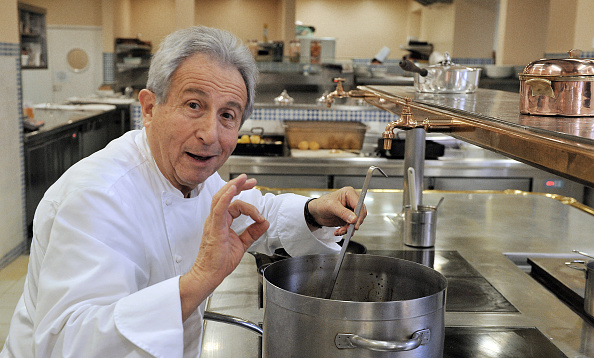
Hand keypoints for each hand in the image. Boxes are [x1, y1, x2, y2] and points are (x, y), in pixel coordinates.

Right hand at [179, 174, 268, 320]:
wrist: (209, 275)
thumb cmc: (219, 262)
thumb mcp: (242, 244)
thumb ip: (253, 232)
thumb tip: (264, 222)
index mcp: (222, 222)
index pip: (234, 204)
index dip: (248, 203)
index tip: (259, 210)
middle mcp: (216, 219)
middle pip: (226, 196)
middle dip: (239, 185)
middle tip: (251, 181)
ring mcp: (214, 223)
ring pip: (221, 198)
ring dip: (233, 187)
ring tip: (243, 180)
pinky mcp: (214, 228)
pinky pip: (219, 209)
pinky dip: (225, 198)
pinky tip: (232, 190)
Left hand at [306, 186, 366, 235]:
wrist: (315, 213)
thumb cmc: (321, 204)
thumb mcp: (331, 207)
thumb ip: (343, 212)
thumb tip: (354, 218)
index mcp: (349, 193)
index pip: (359, 204)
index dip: (359, 215)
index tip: (355, 224)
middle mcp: (352, 201)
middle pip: (360, 213)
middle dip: (354, 223)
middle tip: (347, 230)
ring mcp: (351, 210)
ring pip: (357, 221)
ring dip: (349, 228)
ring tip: (340, 231)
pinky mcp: (349, 218)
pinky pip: (352, 226)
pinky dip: (346, 230)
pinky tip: (339, 231)